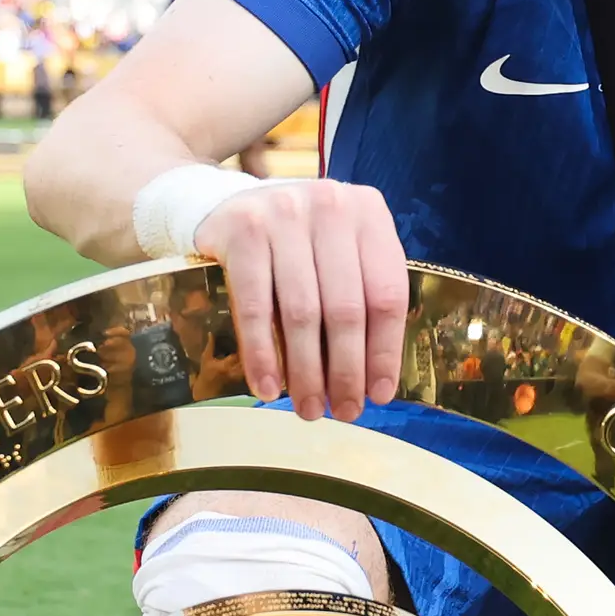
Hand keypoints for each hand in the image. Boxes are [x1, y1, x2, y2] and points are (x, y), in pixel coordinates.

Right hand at [202, 176, 407, 420]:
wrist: (227, 204)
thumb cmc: (297, 241)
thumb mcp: (339, 251)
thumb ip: (360, 295)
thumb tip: (371, 382)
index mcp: (368, 212)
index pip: (387, 294)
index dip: (385, 351)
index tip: (378, 395)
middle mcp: (330, 206)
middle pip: (347, 308)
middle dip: (346, 371)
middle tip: (343, 411)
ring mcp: (284, 213)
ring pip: (302, 312)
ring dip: (306, 371)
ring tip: (308, 409)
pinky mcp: (241, 229)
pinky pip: (255, 306)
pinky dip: (262, 353)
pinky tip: (267, 387)